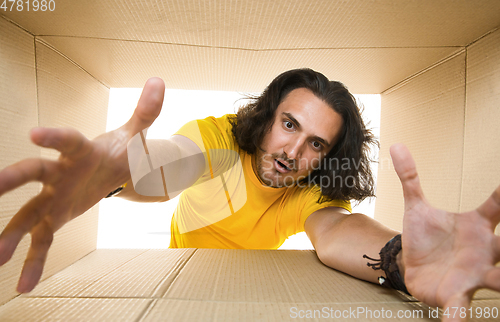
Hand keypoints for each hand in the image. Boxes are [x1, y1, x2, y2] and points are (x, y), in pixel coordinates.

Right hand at [0, 77, 164, 292]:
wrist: (108, 171)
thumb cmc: (117, 152)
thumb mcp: (135, 135)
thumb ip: (146, 112)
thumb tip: (158, 80)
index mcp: (80, 150)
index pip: (65, 140)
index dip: (53, 136)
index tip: (35, 133)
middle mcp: (60, 173)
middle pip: (33, 174)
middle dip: (12, 180)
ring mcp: (54, 197)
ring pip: (28, 213)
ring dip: (11, 233)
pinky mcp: (56, 217)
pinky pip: (43, 241)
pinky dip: (35, 263)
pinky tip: (24, 287)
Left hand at [390, 143, 499, 320]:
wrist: (412, 265)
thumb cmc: (425, 237)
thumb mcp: (417, 206)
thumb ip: (410, 177)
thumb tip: (396, 145)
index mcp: (477, 226)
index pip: (497, 206)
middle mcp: (483, 251)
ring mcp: (473, 274)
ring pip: (496, 280)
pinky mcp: (455, 294)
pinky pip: (460, 308)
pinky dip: (458, 317)